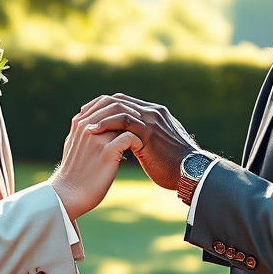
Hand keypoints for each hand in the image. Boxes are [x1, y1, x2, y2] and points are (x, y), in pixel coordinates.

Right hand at [49, 110, 141, 220]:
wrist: (68, 195)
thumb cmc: (74, 173)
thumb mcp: (74, 146)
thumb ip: (84, 131)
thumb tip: (96, 123)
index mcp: (80, 123)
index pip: (105, 103)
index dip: (122, 108)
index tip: (134, 117)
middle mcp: (87, 127)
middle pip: (116, 108)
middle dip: (132, 115)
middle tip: (144, 125)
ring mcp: (97, 138)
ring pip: (125, 121)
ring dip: (137, 128)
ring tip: (144, 137)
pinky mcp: (106, 151)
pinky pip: (129, 137)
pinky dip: (138, 141)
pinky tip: (141, 149)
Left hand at [77, 94, 197, 191]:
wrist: (192, 173)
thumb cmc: (174, 166)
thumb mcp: (158, 147)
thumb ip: (145, 139)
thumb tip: (130, 141)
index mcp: (155, 113)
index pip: (124, 101)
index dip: (104, 106)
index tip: (88, 115)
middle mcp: (153, 112)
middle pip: (118, 100)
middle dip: (97, 107)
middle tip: (80, 116)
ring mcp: (152, 120)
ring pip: (119, 107)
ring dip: (98, 114)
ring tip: (82, 124)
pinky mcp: (149, 132)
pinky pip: (123, 121)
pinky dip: (105, 124)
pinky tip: (92, 131)